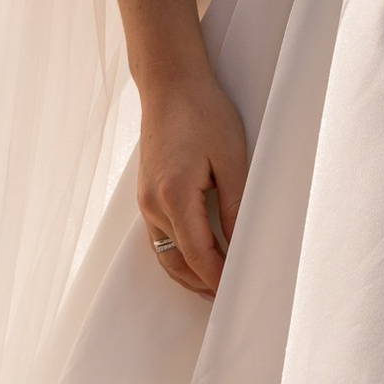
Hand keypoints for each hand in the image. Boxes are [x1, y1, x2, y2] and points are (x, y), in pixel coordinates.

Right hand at [135, 57, 248, 295]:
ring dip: (188, 273)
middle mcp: (152, 204)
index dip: (218, 277)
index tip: (238, 290)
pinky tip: (195, 258)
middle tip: (230, 299)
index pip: (197, 254)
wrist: (171, 85)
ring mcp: (144, 200)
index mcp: (174, 196)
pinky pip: (158, 237)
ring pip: (164, 253)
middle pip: (176, 261)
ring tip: (214, 287)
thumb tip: (239, 244)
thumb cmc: (205, 113)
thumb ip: (234, 205)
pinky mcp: (145, 194)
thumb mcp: (231, 158)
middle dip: (202, 283)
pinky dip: (176, 254)